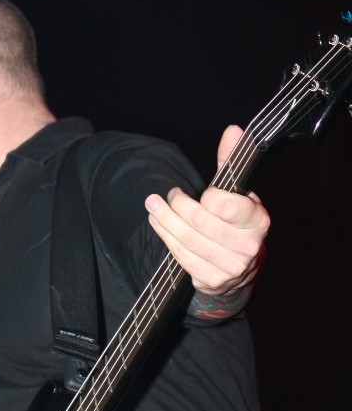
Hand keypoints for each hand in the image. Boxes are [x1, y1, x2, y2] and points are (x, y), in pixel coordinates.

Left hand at [145, 125, 268, 294]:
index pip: (225, 204)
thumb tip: (232, 130)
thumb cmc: (236, 223)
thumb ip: (231, 163)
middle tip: (168, 196)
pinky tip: (157, 223)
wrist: (242, 268)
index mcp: (258, 221)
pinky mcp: (211, 280)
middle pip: (199, 220)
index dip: (207, 197)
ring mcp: (230, 267)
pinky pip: (180, 255)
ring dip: (164, 219)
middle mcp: (247, 246)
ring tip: (153, 206)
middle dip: (177, 204)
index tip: (199, 192)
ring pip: (186, 238)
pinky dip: (165, 236)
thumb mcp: (239, 193)